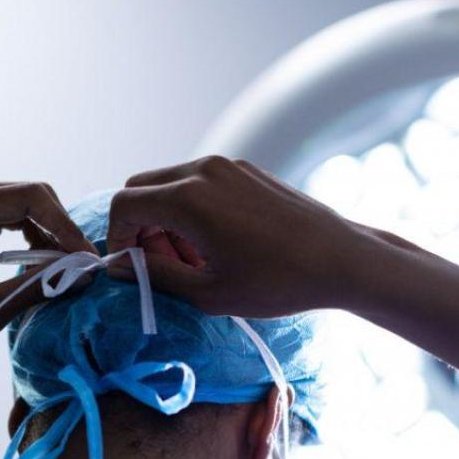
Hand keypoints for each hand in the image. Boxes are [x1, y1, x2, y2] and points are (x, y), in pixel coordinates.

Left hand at [0, 181, 96, 353]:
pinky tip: (41, 260)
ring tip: (64, 265)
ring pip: (23, 201)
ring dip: (48, 231)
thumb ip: (40, 285)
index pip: (30, 197)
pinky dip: (31, 232)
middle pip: (29, 194)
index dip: (65, 225)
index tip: (86, 256)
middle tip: (81, 263)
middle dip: (59, 227)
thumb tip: (85, 273)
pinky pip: (9, 211)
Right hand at [104, 156, 395, 317]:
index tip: (130, 269)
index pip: (124, 206)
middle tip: (162, 267)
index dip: (116, 240)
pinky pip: (201, 183)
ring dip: (166, 220)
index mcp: (188, 197)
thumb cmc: (277, 282)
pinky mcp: (248, 170)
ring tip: (192, 262)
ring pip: (171, 185)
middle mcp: (204, 170)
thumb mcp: (207, 292)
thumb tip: (117, 267)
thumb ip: (153, 275)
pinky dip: (192, 210)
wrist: (342, 260)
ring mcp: (229, 166)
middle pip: (142, 189)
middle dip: (140, 228)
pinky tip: (218, 246)